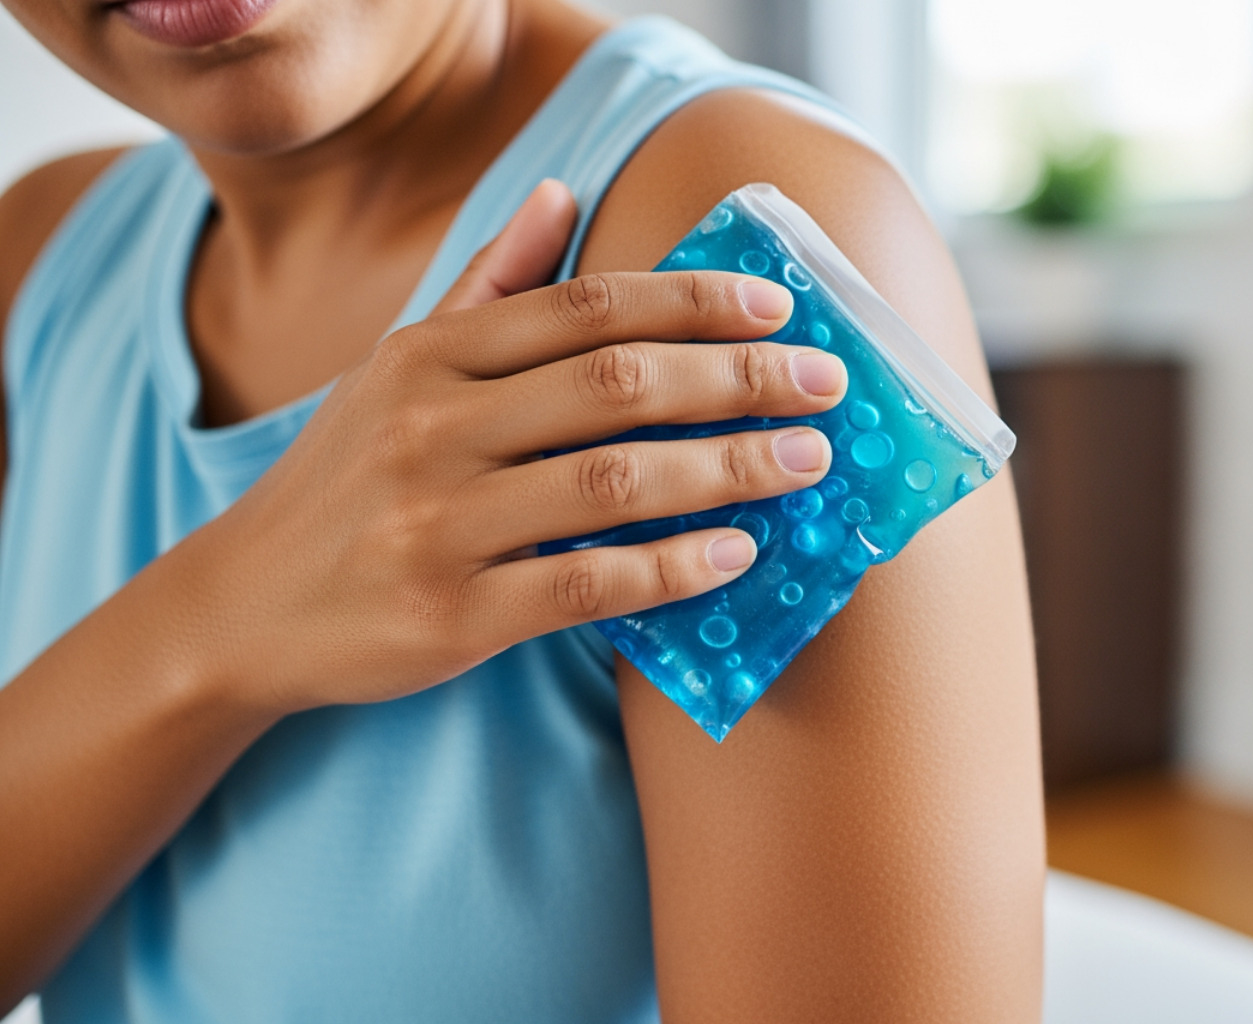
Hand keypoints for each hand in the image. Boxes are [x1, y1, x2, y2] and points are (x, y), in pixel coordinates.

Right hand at [175, 180, 846, 712]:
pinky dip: (670, 568)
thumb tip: (561, 190)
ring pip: (613, 482)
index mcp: (430, 355)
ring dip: (726, 469)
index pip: (586, 308)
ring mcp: (440, 524)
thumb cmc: (346, 476)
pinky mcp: (451, 614)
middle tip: (825, 388)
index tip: (778, 309)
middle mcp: (433, 428)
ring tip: (805, 464)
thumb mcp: (397, 364)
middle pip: (616, 384)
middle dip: (736, 380)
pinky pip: (585, 585)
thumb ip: (488, 281)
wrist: (242, 604)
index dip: (693, 303)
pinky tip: (737, 554)